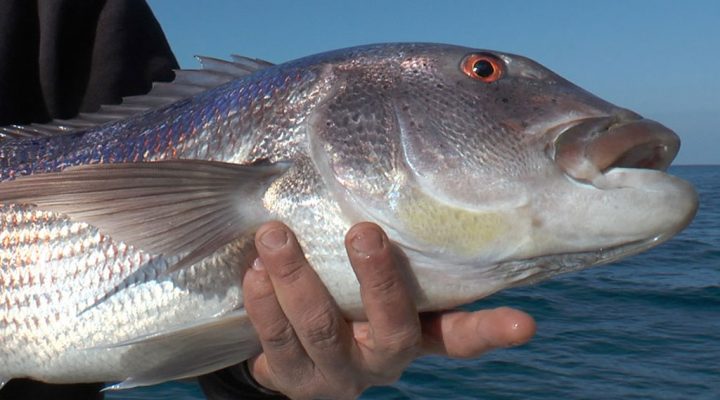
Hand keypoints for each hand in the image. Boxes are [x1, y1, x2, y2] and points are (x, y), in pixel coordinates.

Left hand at [242, 221, 535, 398]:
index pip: (460, 334)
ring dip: (297, 280)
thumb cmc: (345, 292)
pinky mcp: (293, 380)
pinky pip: (275, 343)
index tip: (525, 324)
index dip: (490, 331)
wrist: (293, 346)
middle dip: (378, 281)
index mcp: (415, 331)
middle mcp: (383, 357)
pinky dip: (264, 304)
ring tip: (274, 236)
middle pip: (392, 327)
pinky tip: (255, 271)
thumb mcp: (374, 275)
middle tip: (364, 233)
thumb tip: (420, 147)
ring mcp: (338, 373)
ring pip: (322, 331)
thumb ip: (393, 239)